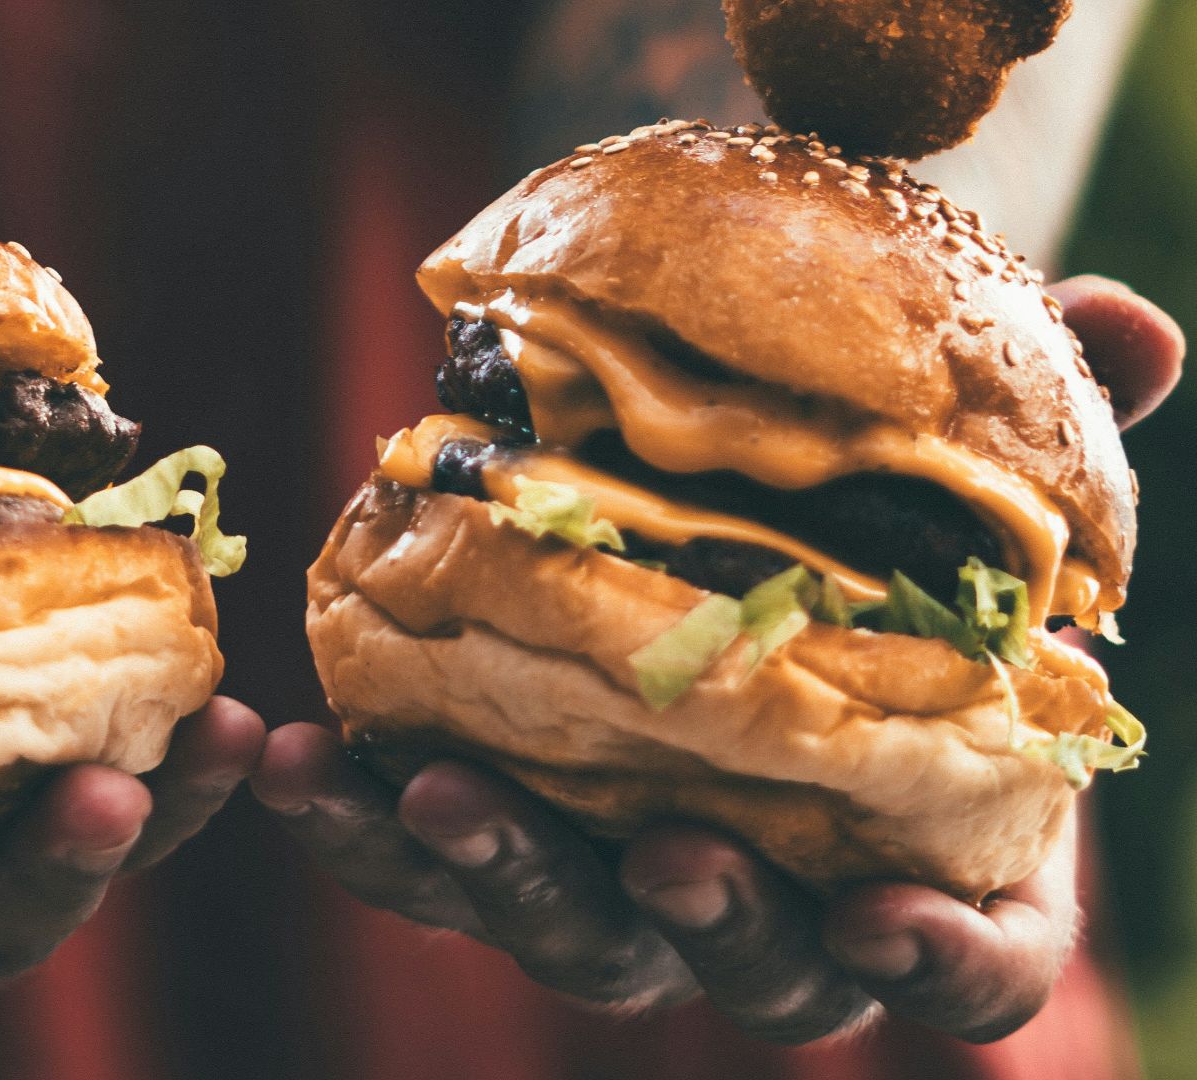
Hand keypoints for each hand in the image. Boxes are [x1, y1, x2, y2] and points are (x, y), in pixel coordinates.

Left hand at [250, 276, 1183, 1044]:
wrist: (714, 507)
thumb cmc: (867, 522)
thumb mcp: (961, 467)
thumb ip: (1050, 423)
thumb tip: (1132, 324)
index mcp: (925, 849)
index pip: (974, 968)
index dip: (945, 969)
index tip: (894, 922)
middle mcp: (777, 892)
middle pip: (754, 969)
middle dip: (707, 923)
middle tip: (659, 849)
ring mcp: (623, 874)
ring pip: (573, 933)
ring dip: (501, 875)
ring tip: (432, 787)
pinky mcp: (505, 827)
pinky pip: (425, 862)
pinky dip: (361, 825)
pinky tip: (299, 757)